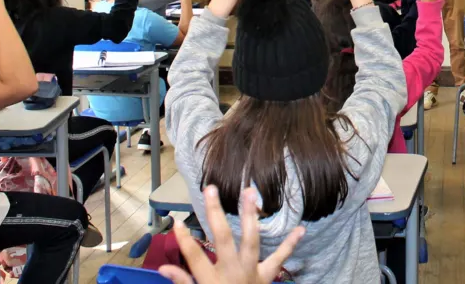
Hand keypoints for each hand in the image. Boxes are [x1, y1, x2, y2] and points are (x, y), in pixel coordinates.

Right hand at [158, 185, 303, 283]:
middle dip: (216, 214)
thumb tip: (163, 267)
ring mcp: (251, 272)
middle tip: (212, 189)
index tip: (176, 221)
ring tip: (250, 192)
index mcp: (211, 280)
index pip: (194, 256)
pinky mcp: (266, 277)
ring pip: (251, 241)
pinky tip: (301, 229)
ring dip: (251, 215)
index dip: (183, 239)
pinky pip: (279, 259)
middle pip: (223, 239)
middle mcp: (232, 272)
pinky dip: (290, 244)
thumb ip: (183, 282)